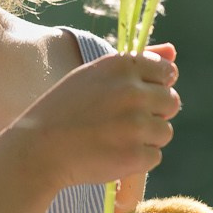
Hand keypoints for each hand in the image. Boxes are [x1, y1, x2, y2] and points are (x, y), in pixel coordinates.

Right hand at [18, 43, 176, 192]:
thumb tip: (173, 52)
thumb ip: (137, 63)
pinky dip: (137, 160)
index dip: (156, 86)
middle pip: (171, 101)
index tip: (139, 97)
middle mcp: (132, 91)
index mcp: (122, 66)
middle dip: (154, 113)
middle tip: (124, 122)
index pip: (166, 71)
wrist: (38, 150)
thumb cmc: (64, 110)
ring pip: (165, 131)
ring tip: (114, 139)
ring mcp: (135, 124)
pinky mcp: (135, 155)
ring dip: (146, 138)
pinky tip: (111, 155)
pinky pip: (155, 157)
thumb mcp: (94, 76)